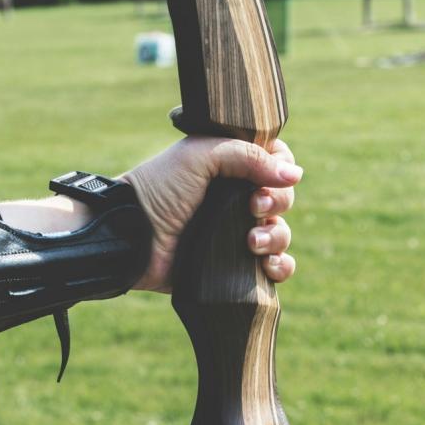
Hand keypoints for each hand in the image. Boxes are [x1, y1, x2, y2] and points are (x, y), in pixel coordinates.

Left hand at [121, 136, 300, 292]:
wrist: (129, 236)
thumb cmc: (158, 190)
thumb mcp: (199, 155)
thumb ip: (247, 155)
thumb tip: (296, 174)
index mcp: (229, 168)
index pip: (275, 161)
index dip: (281, 167)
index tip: (271, 175)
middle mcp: (235, 199)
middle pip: (281, 197)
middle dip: (277, 201)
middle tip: (253, 206)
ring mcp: (234, 234)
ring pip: (280, 233)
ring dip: (276, 236)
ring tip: (251, 242)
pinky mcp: (232, 267)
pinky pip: (273, 268)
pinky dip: (281, 267)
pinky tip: (268, 266)